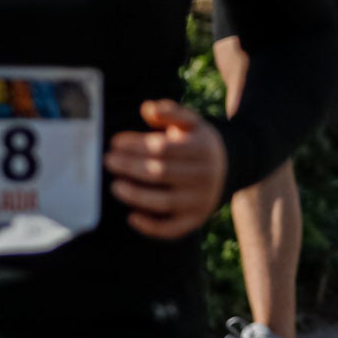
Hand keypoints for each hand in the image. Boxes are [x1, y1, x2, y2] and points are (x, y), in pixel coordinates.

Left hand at [105, 99, 226, 239]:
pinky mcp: (196, 220)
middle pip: (159, 173)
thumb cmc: (197, 142)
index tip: (115, 142)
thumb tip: (147, 108)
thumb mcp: (190, 122)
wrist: (228, 167)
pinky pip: (171, 228)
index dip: (135, 145)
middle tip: (108, 161)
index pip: (162, 147)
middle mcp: (204, 176)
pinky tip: (131, 216)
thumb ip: (170, 112)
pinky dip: (150, 226)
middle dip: (130, 167)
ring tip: (115, 186)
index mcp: (201, 149)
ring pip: (163, 202)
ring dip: (135, 195)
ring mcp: (200, 200)